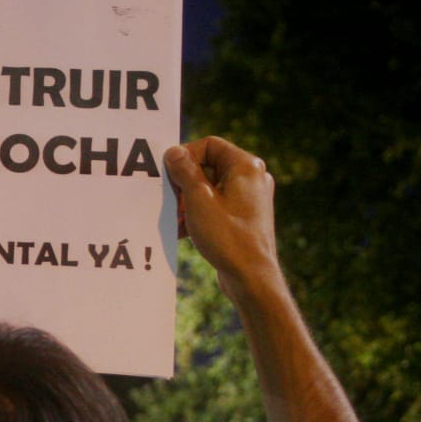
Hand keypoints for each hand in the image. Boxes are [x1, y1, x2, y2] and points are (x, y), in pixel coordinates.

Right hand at [164, 137, 278, 295]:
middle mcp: (252, 178)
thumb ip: (185, 172)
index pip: (209, 145)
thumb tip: (174, 152)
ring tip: (176, 218)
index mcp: (245, 166)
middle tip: (169, 198)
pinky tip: (184, 230)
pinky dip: (199, 212)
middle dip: (184, 182)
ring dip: (188, 200)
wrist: (251, 277)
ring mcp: (251, 198)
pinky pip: (217, 204)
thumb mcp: (198, 200)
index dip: (185, 155)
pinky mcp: (245, 216)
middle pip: (209, 165)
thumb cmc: (228, 237)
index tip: (168, 173)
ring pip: (211, 187)